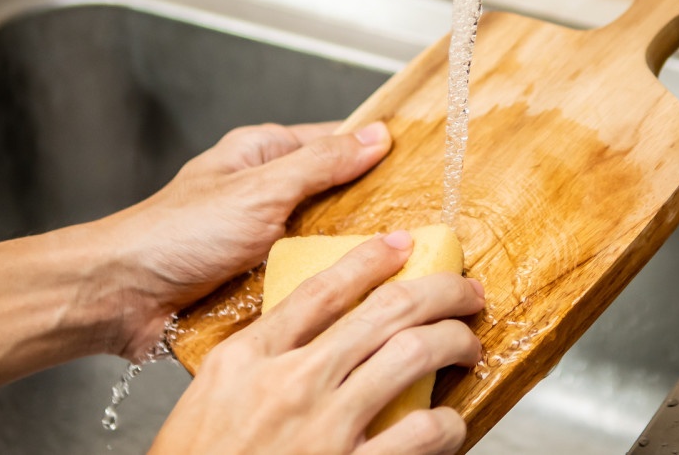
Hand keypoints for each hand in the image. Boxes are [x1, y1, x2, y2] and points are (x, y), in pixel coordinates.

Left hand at [88, 121, 392, 358]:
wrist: (120, 298)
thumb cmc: (174, 235)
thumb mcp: (260, 190)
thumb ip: (320, 164)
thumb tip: (376, 137)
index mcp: (264, 155)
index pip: (338, 143)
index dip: (379, 155)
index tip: (425, 171)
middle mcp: (267, 194)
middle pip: (339, 199)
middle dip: (374, 216)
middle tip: (422, 232)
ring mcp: (265, 241)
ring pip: (326, 245)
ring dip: (351, 260)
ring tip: (399, 272)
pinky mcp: (259, 284)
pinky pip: (306, 283)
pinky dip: (326, 291)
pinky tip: (357, 303)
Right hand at [151, 231, 484, 454]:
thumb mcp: (210, 397)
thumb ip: (259, 360)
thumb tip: (312, 329)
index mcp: (247, 358)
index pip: (321, 289)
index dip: (370, 259)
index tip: (401, 245)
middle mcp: (288, 384)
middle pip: (384, 311)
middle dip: (440, 291)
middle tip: (465, 291)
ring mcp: (322, 428)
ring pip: (412, 354)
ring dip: (454, 342)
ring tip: (468, 346)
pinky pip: (419, 433)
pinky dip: (446, 422)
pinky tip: (449, 421)